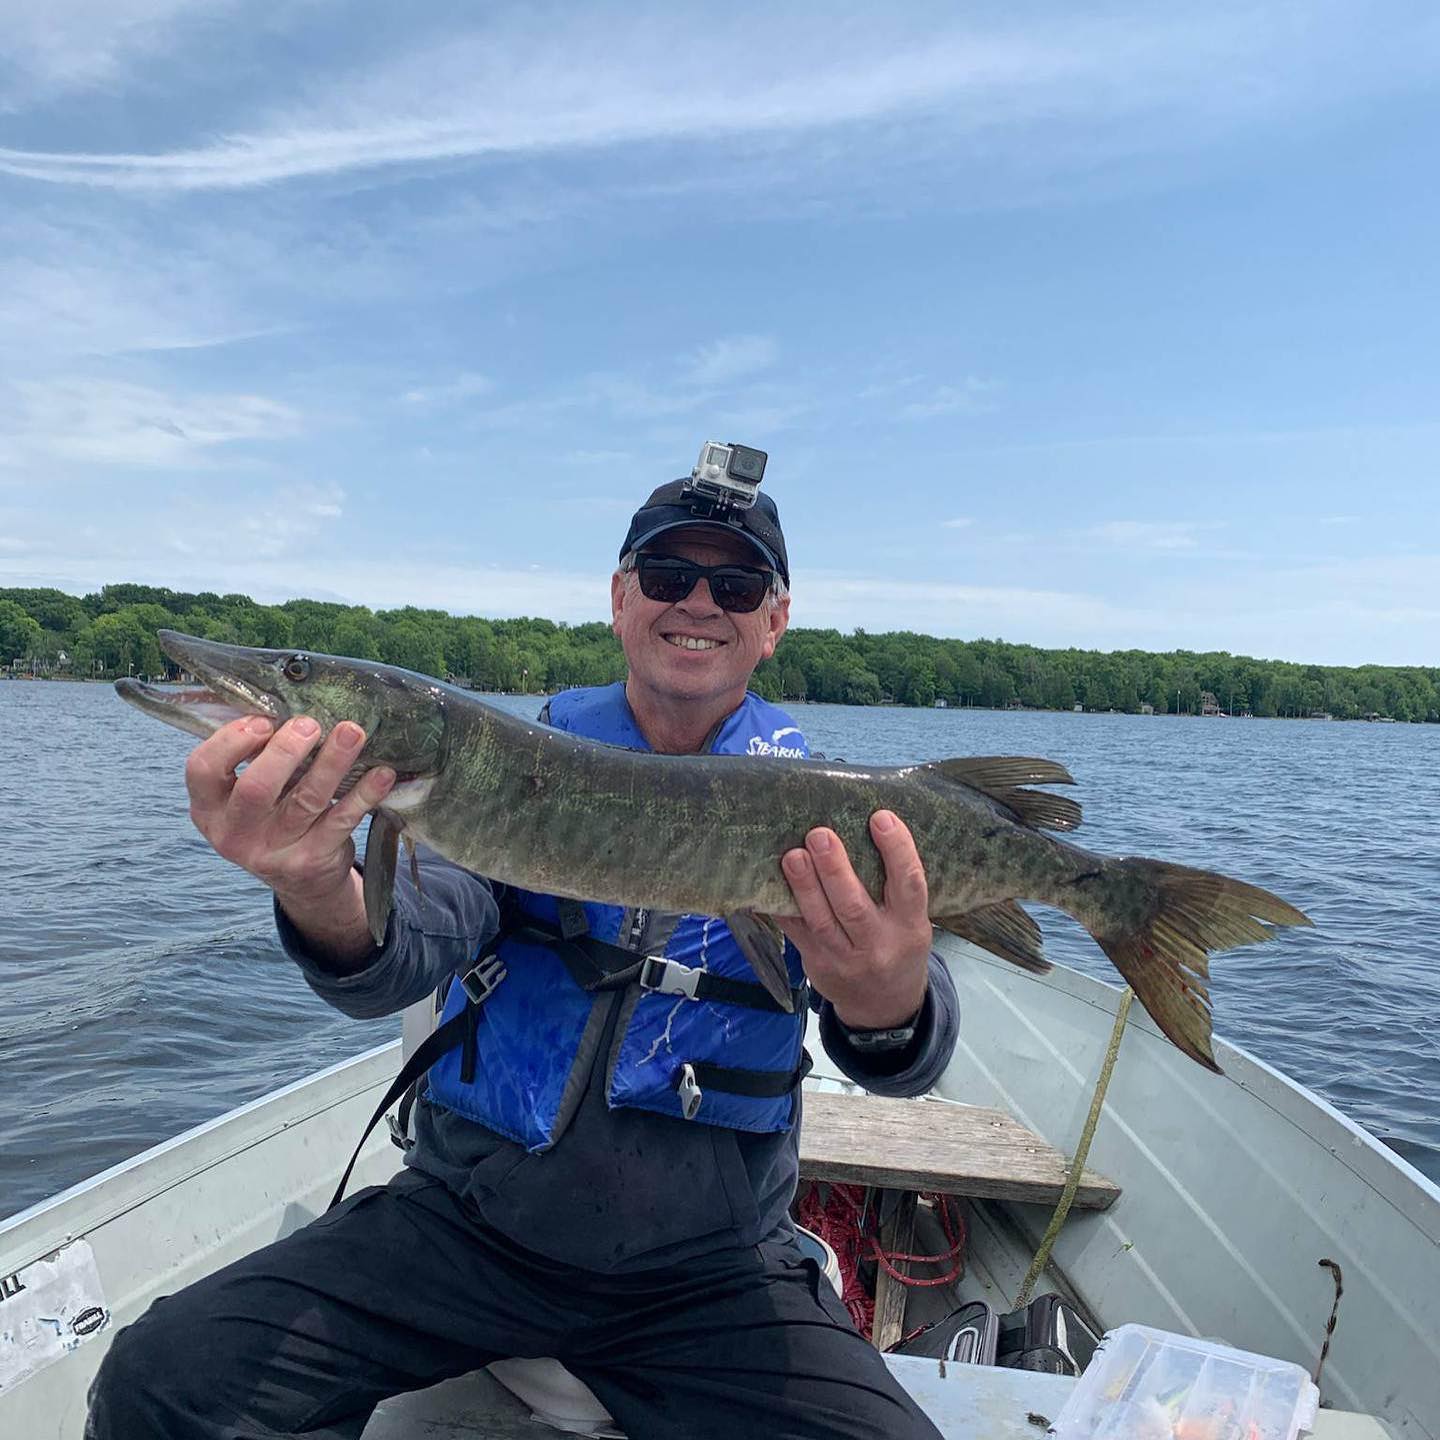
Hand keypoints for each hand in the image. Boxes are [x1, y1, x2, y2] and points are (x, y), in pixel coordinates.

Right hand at [184, 715, 394, 952]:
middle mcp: (235, 833)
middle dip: (285, 751)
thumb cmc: (274, 817)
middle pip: (256, 789)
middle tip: (310, 724)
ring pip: (306, 801)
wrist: (302, 880)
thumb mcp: (250, 795)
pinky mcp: (311, 860)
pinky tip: (381, 773)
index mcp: (209, 809)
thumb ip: (256, 757)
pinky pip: (342, 820)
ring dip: (332, 762)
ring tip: (352, 732)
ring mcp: (274, 851)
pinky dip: (364, 793)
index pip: (202, 769)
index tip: (263, 721)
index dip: (231, 740)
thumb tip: (286, 703)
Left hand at [773, 810, 932, 1030]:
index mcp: (911, 926)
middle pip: (854, 906)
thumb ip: (894, 886)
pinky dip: (782, 906)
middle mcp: (879, 944)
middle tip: (819, 834)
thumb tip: (866, 826)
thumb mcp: (912, 921)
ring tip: (793, 856)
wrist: (885, 1007)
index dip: (896, 850)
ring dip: (803, 886)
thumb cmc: (898, 947)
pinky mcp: (817, 964)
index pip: (909, 884)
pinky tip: (770, 882)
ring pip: (821, 921)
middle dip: (834, 869)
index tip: (880, 817)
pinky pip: (796, 933)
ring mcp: (846, 958)